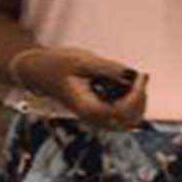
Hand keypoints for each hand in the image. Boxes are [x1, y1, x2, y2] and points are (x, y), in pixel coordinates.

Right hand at [13, 47, 148, 129]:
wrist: (41, 72)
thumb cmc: (58, 65)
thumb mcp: (81, 60)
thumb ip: (107, 68)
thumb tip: (131, 73)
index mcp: (88, 108)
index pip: (122, 111)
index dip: (136, 94)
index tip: (139, 75)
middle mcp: (93, 119)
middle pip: (129, 121)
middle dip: (140, 99)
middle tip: (139, 77)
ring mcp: (97, 119)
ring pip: (129, 121)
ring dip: (138, 102)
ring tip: (136, 79)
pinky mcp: (100, 113)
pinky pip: (123, 116)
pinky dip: (131, 102)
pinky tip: (130, 84)